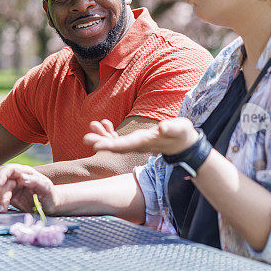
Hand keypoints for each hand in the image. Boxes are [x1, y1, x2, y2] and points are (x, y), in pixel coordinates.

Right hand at [0, 164, 57, 214]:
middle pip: (0, 178)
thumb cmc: (50, 196)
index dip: (3, 175)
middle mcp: (16, 177)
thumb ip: (36, 182)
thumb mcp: (47, 189)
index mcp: (25, 172)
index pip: (10, 169)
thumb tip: (22, 178)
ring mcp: (12, 186)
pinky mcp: (8, 195)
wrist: (50, 206)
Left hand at [83, 118, 199, 155]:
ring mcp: (136, 144)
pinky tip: (103, 124)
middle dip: (101, 142)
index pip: (125, 146)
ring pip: (115, 142)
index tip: (97, 146)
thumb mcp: (179, 129)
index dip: (111, 146)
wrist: (185, 144)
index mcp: (145, 143)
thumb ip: (171, 128)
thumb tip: (162, 127)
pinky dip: (110, 132)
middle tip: (85, 138)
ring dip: (103, 136)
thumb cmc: (182, 135)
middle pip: (116, 146)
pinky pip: (120, 138)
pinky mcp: (136, 140)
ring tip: (92, 126)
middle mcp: (137, 145)